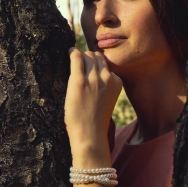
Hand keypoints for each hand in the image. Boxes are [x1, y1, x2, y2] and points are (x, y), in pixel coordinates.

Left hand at [65, 48, 121, 165]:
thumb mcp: (107, 100)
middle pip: (97, 57)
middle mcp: (107, 77)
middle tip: (81, 62)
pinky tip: (70, 51)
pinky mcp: (79, 81)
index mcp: (117, 82)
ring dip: (81, 56)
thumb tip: (93, 74)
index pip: (106, 65)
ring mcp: (93, 78)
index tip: (90, 68)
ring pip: (88, 56)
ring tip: (75, 58)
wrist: (90, 135)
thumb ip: (105, 86)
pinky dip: (73, 53)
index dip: (97, 65)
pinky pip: (77, 58)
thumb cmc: (96, 121)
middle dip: (89, 58)